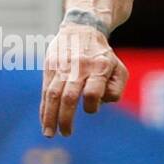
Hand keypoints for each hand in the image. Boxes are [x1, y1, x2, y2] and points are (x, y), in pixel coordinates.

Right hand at [39, 23, 128, 137]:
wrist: (82, 29)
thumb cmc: (104, 57)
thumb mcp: (119, 70)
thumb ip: (116, 90)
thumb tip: (102, 103)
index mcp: (99, 68)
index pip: (93, 92)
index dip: (91, 105)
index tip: (90, 110)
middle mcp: (79, 68)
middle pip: (69, 97)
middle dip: (65, 118)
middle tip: (65, 134)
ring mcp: (62, 67)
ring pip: (53, 94)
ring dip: (49, 116)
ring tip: (48, 134)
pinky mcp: (50, 66)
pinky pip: (45, 90)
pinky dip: (44, 107)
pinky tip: (44, 121)